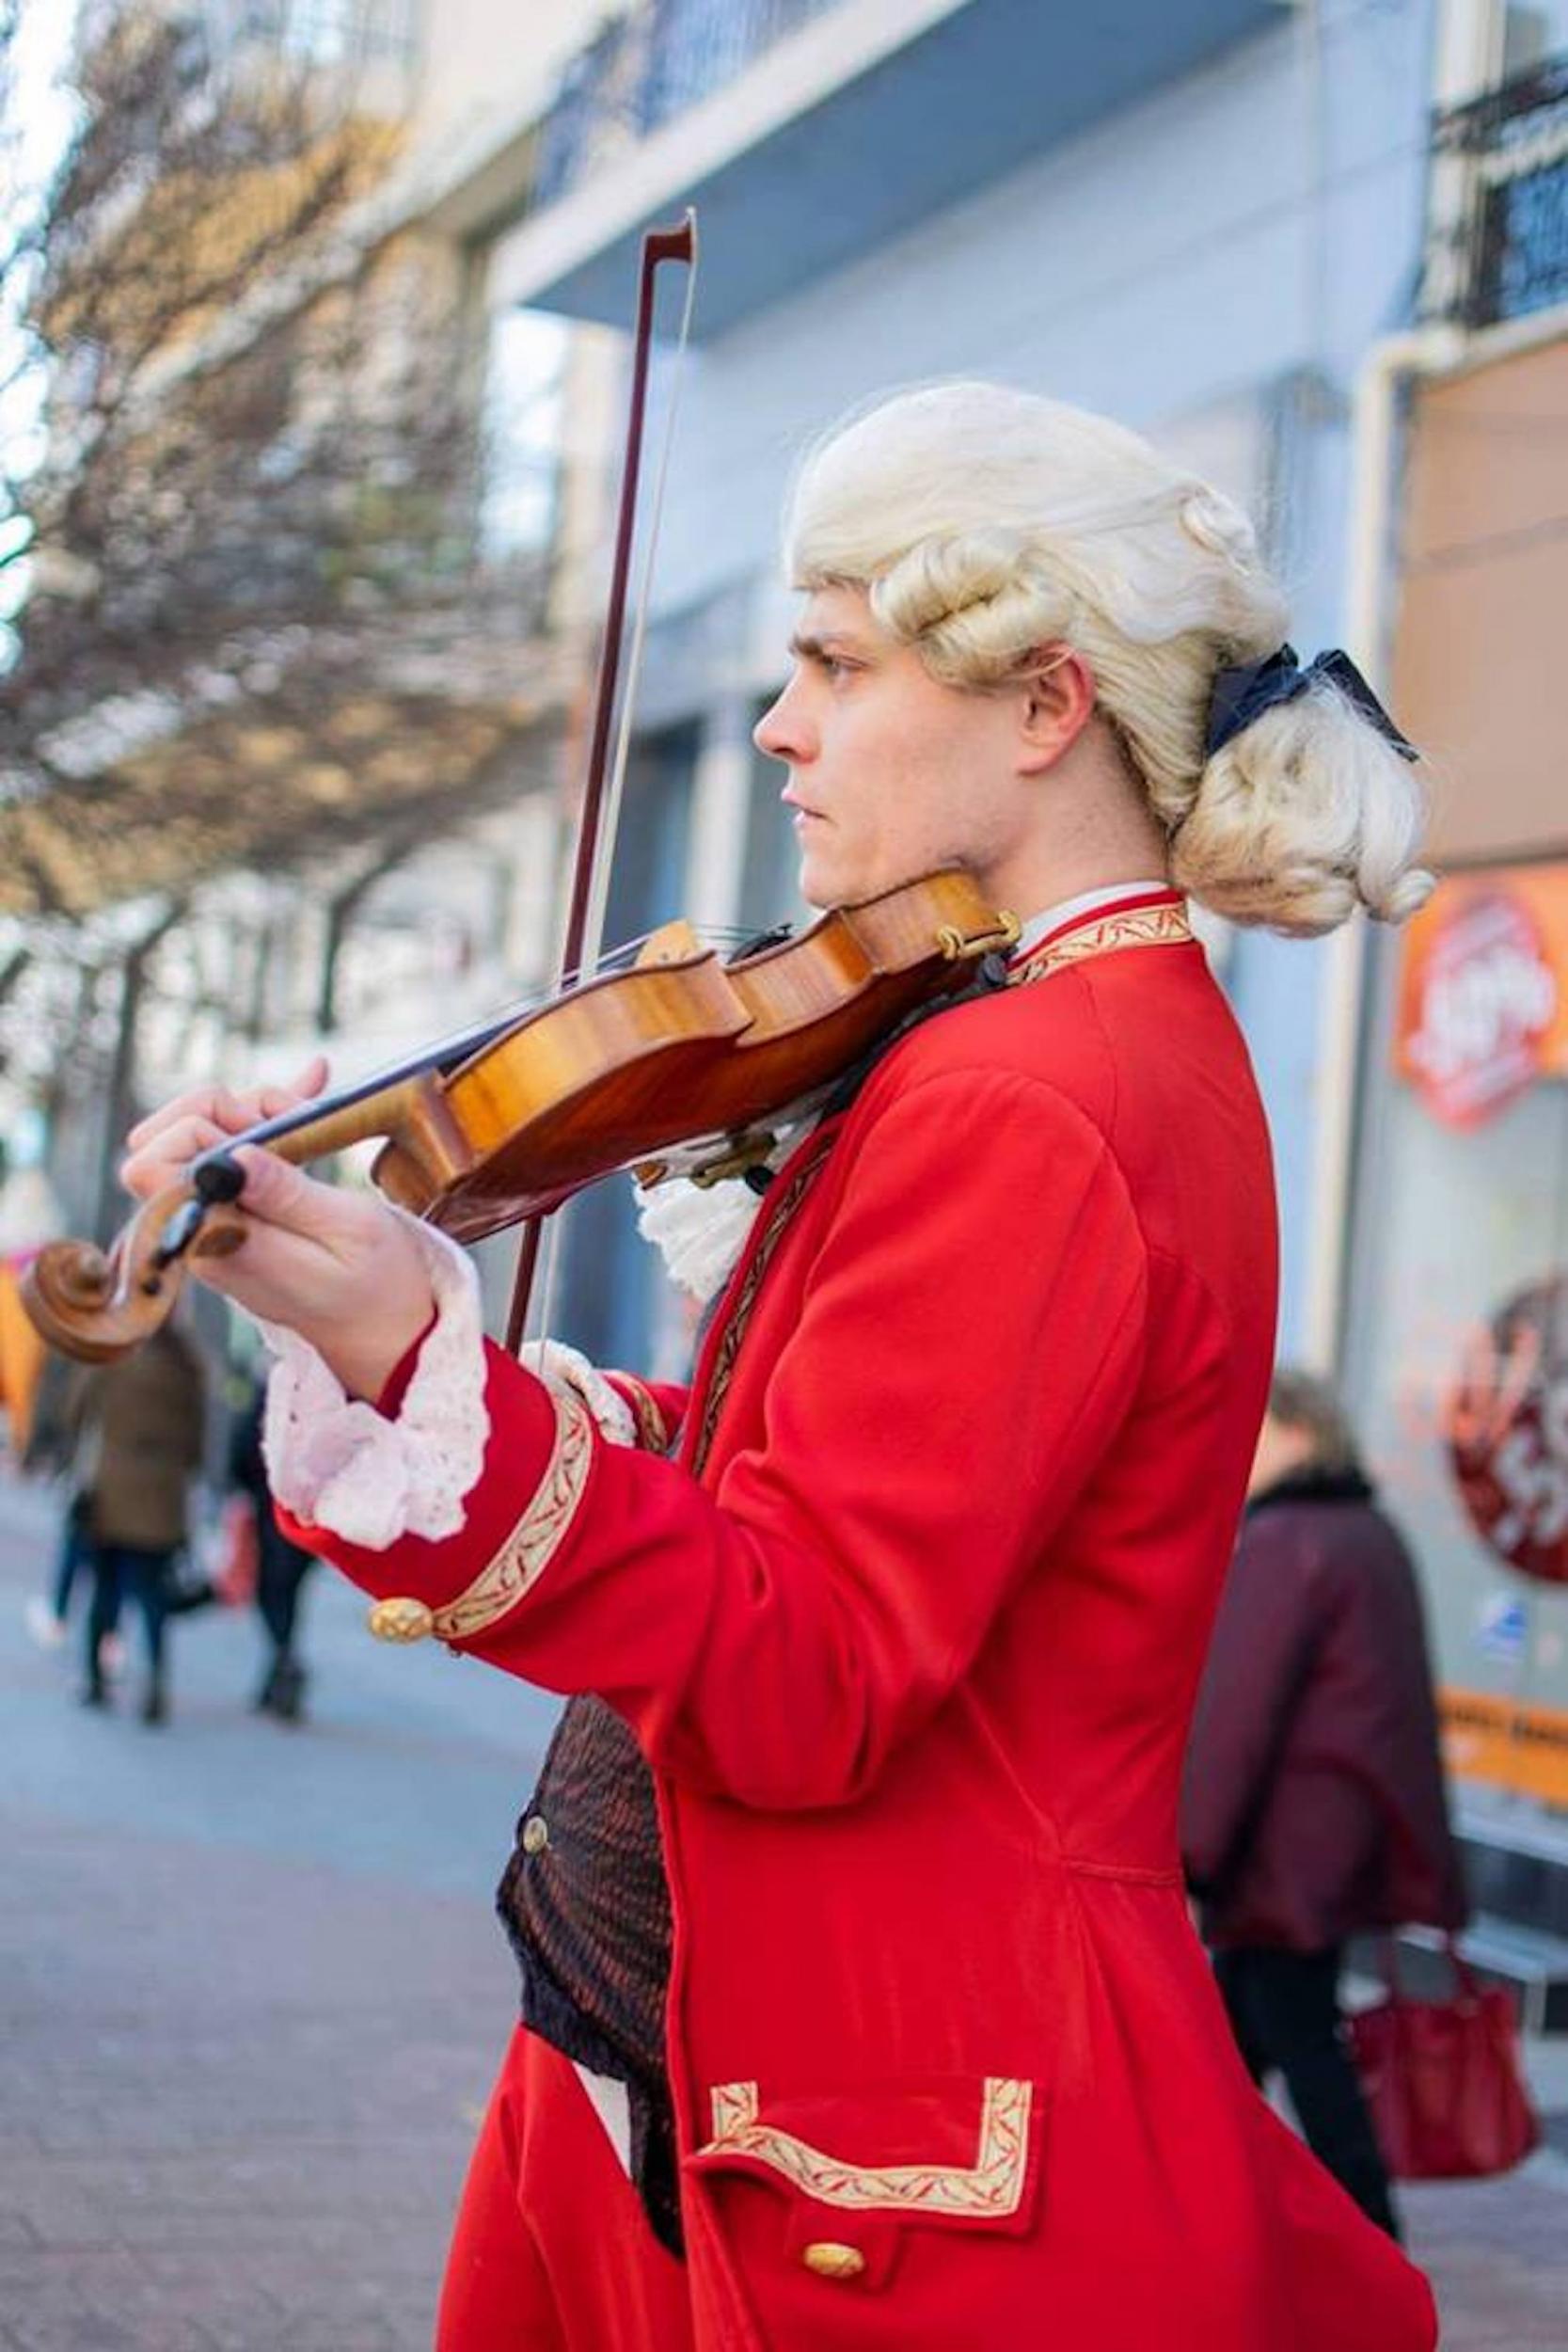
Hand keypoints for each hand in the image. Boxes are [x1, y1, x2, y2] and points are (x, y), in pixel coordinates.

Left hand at [120, 1063, 436, 1398]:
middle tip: (279, 1117)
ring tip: (305, 1109)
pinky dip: (269, 1118)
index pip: (149, 1168)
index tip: (257, 1130)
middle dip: (217, 1109)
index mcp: (221, 1242)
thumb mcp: (350, 1232)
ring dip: (250, 1110)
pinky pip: (235, 1155)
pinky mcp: (243, 1215)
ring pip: (200, 1139)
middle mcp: (206, 1232)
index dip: (194, 1128)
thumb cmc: (378, 1287)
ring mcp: (221, 1223)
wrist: (387, 1331)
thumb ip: (288, 1195)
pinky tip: (310, 1086)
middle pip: (164, 1143)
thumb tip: (234, 1157)